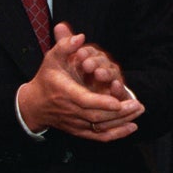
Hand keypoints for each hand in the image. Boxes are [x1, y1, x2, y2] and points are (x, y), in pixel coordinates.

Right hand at [17, 23, 144, 140]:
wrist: (33, 105)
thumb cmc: (46, 79)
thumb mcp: (52, 59)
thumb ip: (64, 46)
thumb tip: (80, 36)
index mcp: (65, 93)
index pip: (85, 101)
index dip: (101, 102)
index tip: (117, 102)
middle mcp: (71, 111)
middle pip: (97, 116)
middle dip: (119, 112)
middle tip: (137, 105)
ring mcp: (76, 123)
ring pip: (100, 127)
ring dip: (122, 122)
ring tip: (139, 111)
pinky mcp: (79, 131)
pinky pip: (99, 136)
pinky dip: (116, 134)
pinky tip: (131, 128)